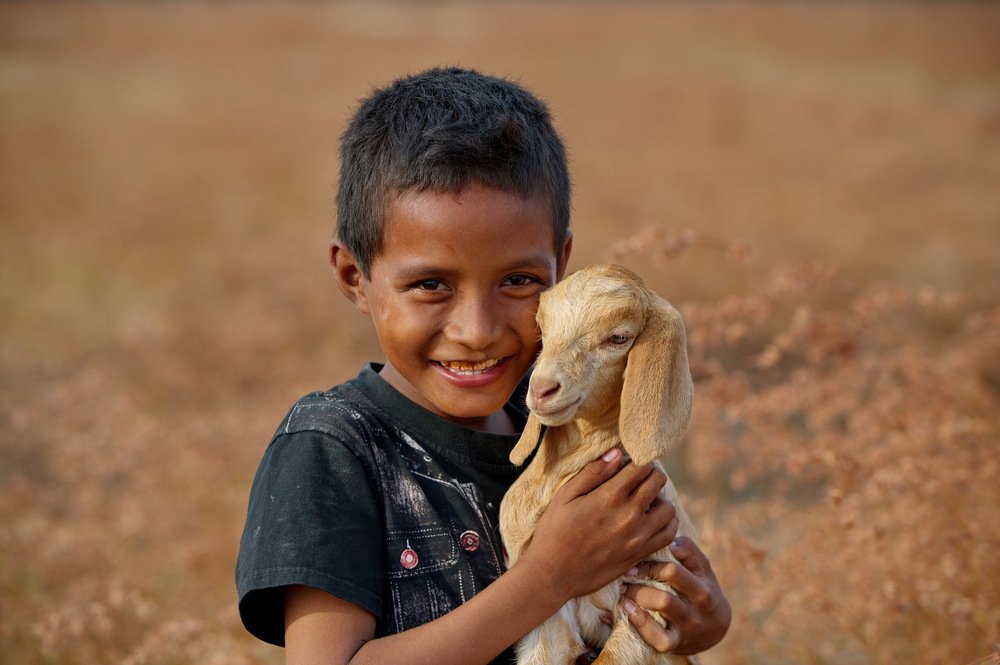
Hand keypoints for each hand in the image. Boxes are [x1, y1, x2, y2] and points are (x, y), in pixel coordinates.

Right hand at [520, 448, 678, 600]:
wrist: (553, 574)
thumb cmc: (554, 532)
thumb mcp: (565, 496)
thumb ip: (592, 473)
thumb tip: (616, 453)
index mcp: (610, 496)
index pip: (641, 467)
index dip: (639, 460)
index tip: (632, 463)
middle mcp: (629, 515)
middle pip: (657, 483)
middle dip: (651, 474)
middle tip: (640, 478)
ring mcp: (638, 537)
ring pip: (668, 508)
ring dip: (661, 499)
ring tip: (647, 500)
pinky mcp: (640, 554)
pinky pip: (668, 534)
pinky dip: (667, 523)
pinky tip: (654, 520)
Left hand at [622, 537, 730, 654]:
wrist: (714, 627)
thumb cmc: (702, 588)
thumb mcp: (702, 569)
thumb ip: (689, 550)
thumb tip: (671, 541)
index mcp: (702, 590)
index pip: (673, 572)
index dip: (650, 564)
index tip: (635, 560)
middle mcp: (695, 612)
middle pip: (665, 596)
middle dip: (640, 584)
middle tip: (626, 576)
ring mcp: (685, 630)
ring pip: (660, 613)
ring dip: (637, 599)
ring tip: (625, 592)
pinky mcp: (675, 644)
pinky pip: (657, 639)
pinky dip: (638, 624)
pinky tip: (627, 610)